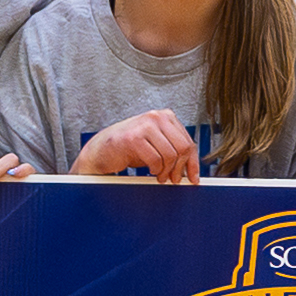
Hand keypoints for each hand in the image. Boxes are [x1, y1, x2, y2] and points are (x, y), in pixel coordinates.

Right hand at [77, 110, 202, 183]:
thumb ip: (173, 150)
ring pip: (170, 155)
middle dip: (180, 168)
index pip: (189, 141)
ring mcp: (144, 126)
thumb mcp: (156, 145)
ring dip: (166, 171)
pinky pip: (155, 159)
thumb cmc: (129, 147)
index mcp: (165, 116)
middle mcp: (156, 117)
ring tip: (160, 176)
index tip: (193, 177)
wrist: (102, 150)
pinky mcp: (134, 138)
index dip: (193, 163)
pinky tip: (150, 170)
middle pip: (183, 148)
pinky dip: (155, 170)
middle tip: (174, 179)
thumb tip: (191, 168)